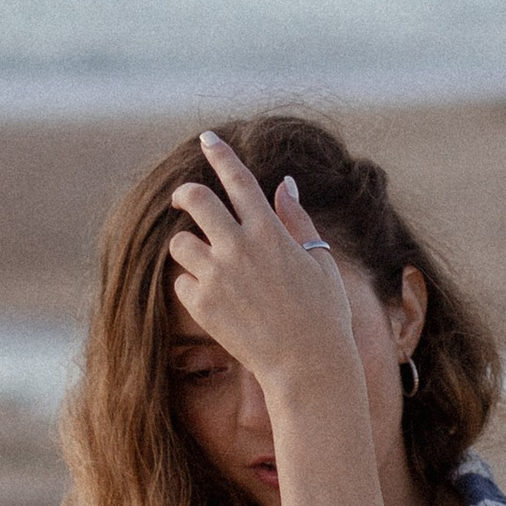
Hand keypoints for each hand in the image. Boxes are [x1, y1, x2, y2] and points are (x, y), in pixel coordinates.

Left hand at [167, 134, 358, 395]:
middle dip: (185, 193)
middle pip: (194, 200)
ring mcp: (217, 276)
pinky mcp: (201, 305)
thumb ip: (297, 221)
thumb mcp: (320, 262)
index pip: (238, 180)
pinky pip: (181, 283)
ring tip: (207, 262)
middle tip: (184, 198)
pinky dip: (193, 286)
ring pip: (181, 243)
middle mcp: (239, 247)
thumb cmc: (324, 315)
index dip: (220, 155)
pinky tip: (215, 300)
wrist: (307, 367)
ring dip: (189, 246)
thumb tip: (284, 184)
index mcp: (270, 231)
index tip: (207, 139)